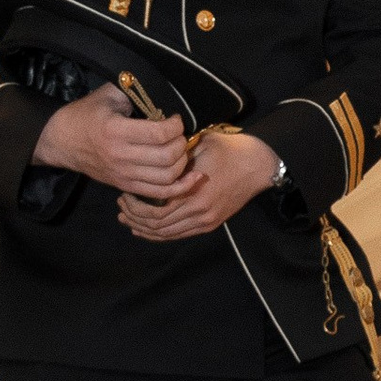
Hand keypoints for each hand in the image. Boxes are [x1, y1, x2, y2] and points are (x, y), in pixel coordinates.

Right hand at [30, 84, 193, 201]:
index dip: (175, 126)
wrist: (61, 141)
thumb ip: (134, 92)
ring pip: (167, 177)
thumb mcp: (107, 95)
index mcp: (116, 131)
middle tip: (179, 134)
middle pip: (167, 157)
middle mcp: (121, 156)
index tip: (175, 119)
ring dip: (182, 163)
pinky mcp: (126, 186)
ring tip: (180, 150)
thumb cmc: (86, 115)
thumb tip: (162, 91)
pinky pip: (160, 193)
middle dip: (181, 143)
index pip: (159, 134)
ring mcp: (124, 174)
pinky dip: (180, 188)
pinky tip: (192, 178)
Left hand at [118, 130, 280, 241]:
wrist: (259, 165)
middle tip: (121, 207)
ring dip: (145, 229)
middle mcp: (198, 212)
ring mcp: (205, 221)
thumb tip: (151, 159)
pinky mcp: (210, 224)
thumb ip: (176, 159)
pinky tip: (146, 230)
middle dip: (135, 218)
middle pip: (157, 226)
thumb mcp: (199, 146)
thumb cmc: (229, 150)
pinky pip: (179, 235)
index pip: (155, 211)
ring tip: (129, 220)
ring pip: (166, 234)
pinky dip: (160, 235)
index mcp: (194, 193)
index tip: (123, 194)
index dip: (135, 206)